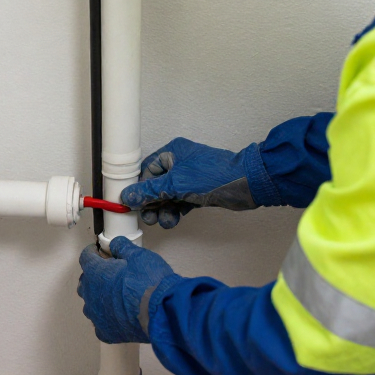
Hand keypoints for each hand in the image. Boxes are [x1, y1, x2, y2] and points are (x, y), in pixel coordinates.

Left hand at [77, 237, 182, 343]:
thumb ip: (122, 247)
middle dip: (95, 275)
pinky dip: (107, 318)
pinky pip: (101, 324)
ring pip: (91, 304)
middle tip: (111, 272)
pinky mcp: (107, 332)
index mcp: (96, 274)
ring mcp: (97, 316)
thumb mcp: (138, 255)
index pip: (86, 258)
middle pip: (85, 282)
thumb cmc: (150, 282)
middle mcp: (91, 295)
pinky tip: (118, 315)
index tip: (98, 251)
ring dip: (99, 297)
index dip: (92, 252)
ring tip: (114, 294)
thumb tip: (115, 244)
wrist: (162, 312)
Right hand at [120, 137, 263, 228]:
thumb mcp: (177, 183)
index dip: (138, 188)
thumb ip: (150, 191)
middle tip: (148, 217)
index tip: (130, 204)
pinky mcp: (198, 192)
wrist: (247, 184)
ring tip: (163, 221)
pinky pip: (180, 202)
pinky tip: (173, 220)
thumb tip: (128, 196)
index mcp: (172, 152)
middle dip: (150, 203)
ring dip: (163, 210)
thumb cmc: (214, 175)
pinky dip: (175, 211)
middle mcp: (179, 164)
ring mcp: (189, 178)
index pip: (146, 171)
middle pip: (155, 186)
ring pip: (167, 196)